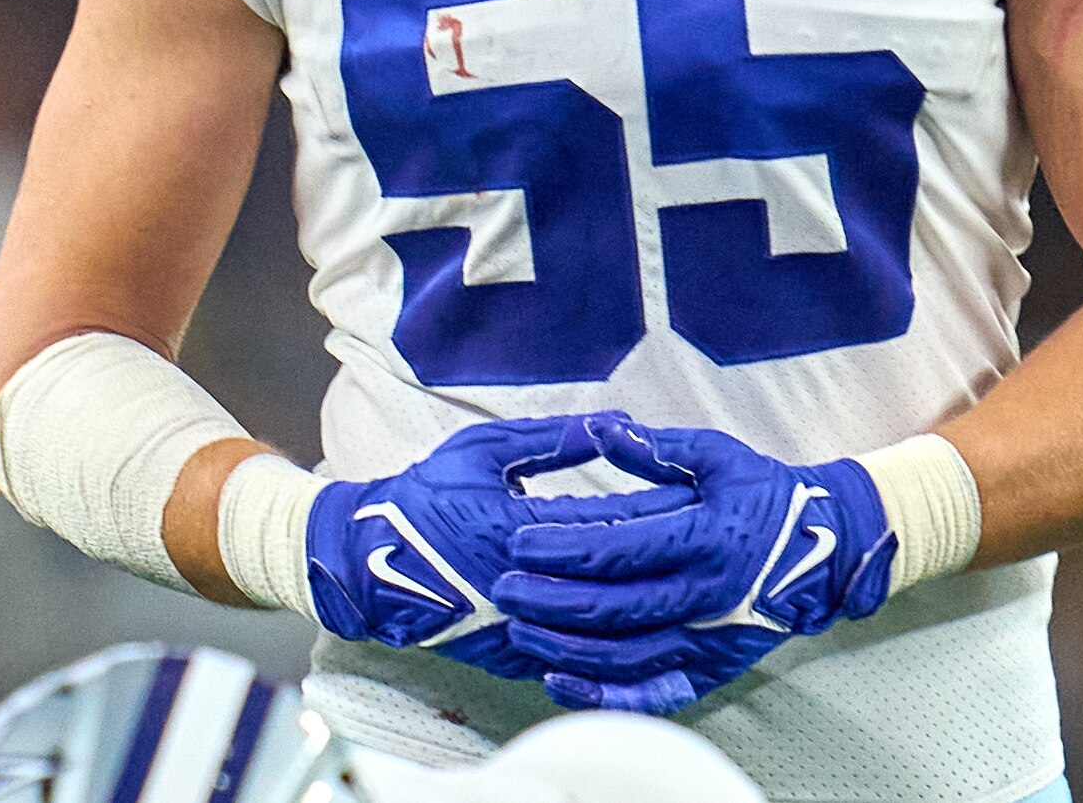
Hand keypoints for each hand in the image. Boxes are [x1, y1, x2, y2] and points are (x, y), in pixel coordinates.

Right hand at [305, 416, 688, 682]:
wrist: (370, 564)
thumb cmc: (426, 497)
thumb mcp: (485, 450)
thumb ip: (552, 439)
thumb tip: (615, 422)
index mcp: (519, 531)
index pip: (604, 525)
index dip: (654, 509)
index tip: (696, 496)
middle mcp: (523, 586)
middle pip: (611, 581)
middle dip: (661, 563)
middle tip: (711, 546)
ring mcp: (517, 628)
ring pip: (599, 631)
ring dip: (645, 611)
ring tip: (689, 590)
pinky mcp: (511, 657)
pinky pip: (574, 660)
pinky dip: (612, 649)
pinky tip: (646, 635)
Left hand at [493, 419, 898, 713]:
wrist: (824, 550)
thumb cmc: (764, 494)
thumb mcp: (718, 455)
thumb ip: (656, 446)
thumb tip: (599, 428)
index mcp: (704, 536)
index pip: (618, 548)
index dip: (563, 548)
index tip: (519, 542)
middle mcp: (705, 594)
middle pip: (611, 608)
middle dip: (548, 600)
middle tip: (504, 588)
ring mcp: (708, 637)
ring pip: (623, 656)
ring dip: (564, 647)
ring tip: (520, 629)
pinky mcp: (710, 668)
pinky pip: (651, 692)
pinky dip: (604, 696)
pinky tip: (561, 682)